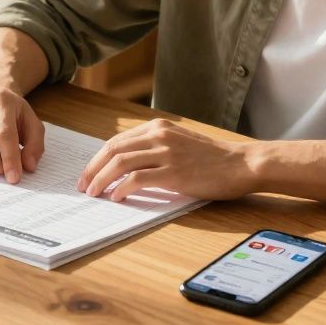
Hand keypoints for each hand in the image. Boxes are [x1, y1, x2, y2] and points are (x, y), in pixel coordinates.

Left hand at [76, 119, 254, 201]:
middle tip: (83, 185)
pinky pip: (138, 178)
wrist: (242, 164)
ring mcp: (167, 153)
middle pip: (113, 150)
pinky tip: (117, 197)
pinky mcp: (174, 172)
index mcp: (158, 127)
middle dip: (93, 169)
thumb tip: (126, 166)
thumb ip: (155, 148)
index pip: (117, 141)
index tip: (88, 174)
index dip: (98, 158)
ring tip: (94, 193)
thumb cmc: (213, 159)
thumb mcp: (180, 143)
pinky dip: (122, 188)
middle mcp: (159, 136)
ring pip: (121, 163)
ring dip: (102, 179)